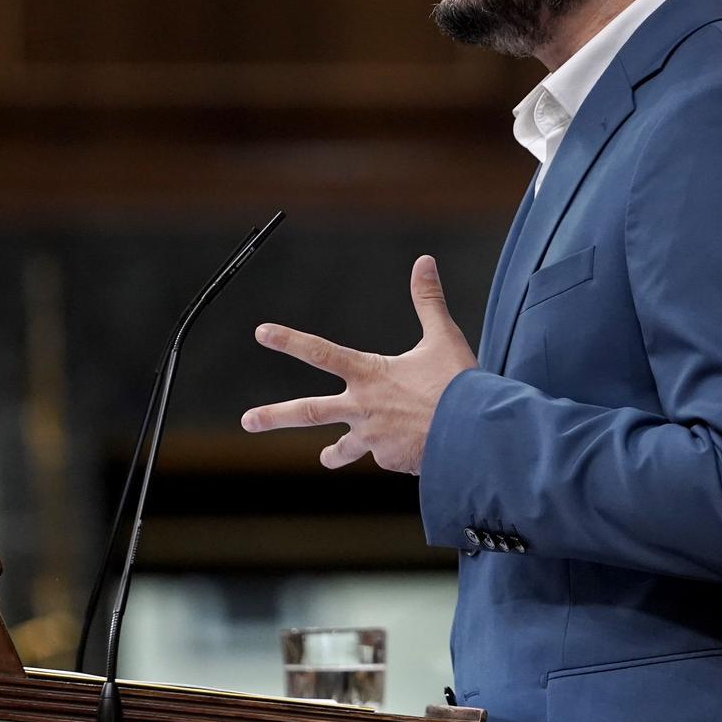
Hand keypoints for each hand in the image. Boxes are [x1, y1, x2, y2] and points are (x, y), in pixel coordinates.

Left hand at [240, 255, 477, 473]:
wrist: (474, 435)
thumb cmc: (458, 384)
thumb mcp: (443, 338)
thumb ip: (427, 300)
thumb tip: (424, 261)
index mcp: (369, 373)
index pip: (320, 352)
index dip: (289, 340)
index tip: (261, 333)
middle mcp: (362, 408)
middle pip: (308, 412)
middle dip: (274, 416)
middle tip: (247, 422)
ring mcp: (373, 438)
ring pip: (342, 449)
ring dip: (332, 455)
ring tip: (324, 459)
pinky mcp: (389, 460)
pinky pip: (386, 455)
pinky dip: (396, 449)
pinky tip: (417, 447)